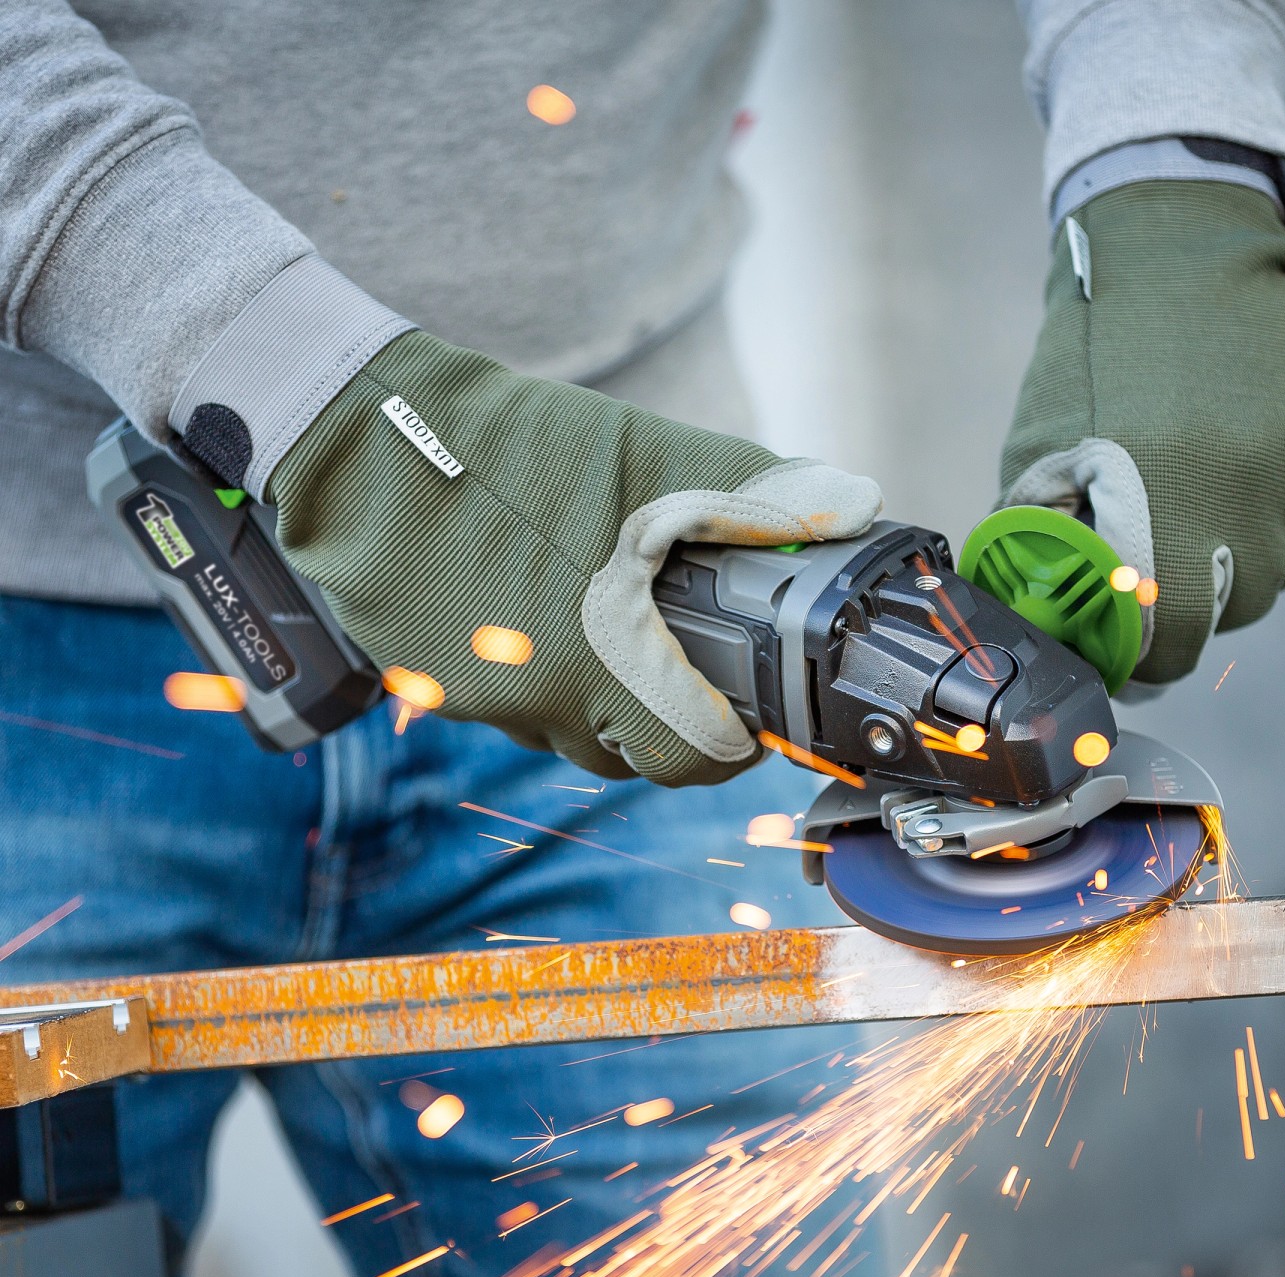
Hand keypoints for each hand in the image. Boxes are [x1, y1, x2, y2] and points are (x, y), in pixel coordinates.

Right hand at [269, 331, 880, 783]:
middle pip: (630, 751)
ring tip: (596, 613)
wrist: (362, 442)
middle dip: (663, 714)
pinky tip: (532, 607)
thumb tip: (855, 505)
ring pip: (567, 730)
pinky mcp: (438, 688)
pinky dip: (535, 670)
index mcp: (614, 654)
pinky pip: (510, 705)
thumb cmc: (514, 449)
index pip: (693, 759)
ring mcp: (488, 702)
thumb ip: (757, 495)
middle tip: (672, 655)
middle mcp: (549, 699)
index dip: (726, 743)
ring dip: (595, 692)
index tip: (737, 714)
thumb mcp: (649, 457)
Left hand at [1000, 180, 1284, 683]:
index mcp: (1155, 517)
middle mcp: (1240, 505)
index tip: (1135, 641)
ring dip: (1251, 549)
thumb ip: (1044, 547)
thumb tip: (1055, 622)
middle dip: (1196, 595)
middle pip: (1234, 608)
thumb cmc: (1089, 365)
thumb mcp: (1036, 457)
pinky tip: (1259, 467)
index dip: (1151, 653)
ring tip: (1207, 488)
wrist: (1172, 258)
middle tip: (1165, 546)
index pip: (1174, 642)